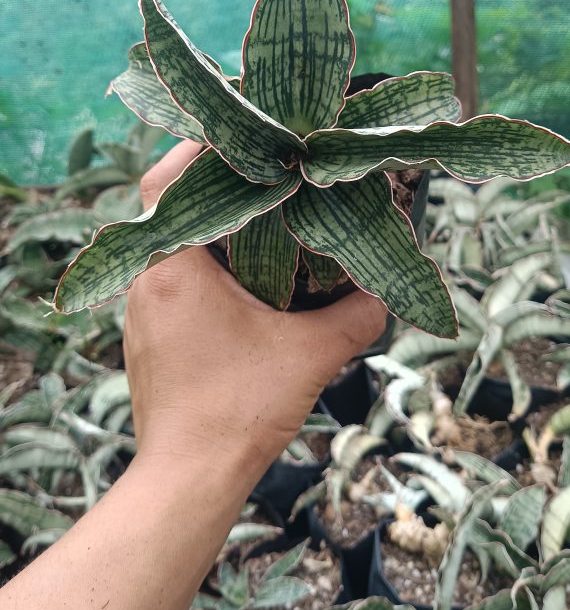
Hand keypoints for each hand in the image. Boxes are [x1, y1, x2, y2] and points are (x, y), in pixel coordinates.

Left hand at [125, 140, 386, 476]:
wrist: (189, 479)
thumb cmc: (239, 411)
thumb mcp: (310, 355)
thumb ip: (356, 316)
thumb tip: (386, 292)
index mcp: (173, 268)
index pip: (169, 180)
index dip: (201, 146)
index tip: (243, 130)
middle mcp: (148, 280)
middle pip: (173, 206)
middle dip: (218, 182)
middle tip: (266, 168)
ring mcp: (144, 310)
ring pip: (173, 244)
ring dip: (213, 225)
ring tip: (263, 213)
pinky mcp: (152, 336)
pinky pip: (175, 277)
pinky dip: (208, 263)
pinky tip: (249, 274)